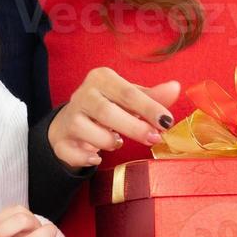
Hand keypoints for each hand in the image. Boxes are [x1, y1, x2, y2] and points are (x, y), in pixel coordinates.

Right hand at [48, 66, 180, 169]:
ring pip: (89, 132)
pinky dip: (87, 158)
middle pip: (108, 112)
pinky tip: (96, 157)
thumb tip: (175, 88)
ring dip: (109, 142)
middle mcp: (82, 95)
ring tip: (117, 141)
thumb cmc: (108, 107)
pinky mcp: (60, 140)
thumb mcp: (130, 99)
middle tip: (154, 138)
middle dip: (134, 128)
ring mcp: (69, 118)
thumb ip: (152, 97)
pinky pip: (73, 153)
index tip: (166, 121)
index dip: (149, 107)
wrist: (71, 122)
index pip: (127, 92)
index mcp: (101, 79)